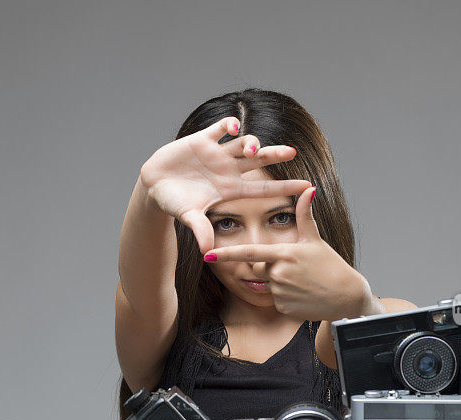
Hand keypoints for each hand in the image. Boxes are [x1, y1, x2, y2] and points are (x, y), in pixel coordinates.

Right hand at [139, 116, 311, 253]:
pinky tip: (234, 127)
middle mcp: (228, 170)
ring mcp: (217, 154)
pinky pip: (221, 128)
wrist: (154, 184)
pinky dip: (229, 125)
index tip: (306, 185)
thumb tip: (207, 252)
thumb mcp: (188, 216)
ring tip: (253, 148)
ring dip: (252, 143)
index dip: (284, 187)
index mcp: (230, 189)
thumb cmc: (173, 202)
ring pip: (243, 144)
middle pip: (259, 161)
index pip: (262, 188)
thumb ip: (200, 230)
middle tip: (292, 152)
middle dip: (275, 155)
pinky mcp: (202, 140)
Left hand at [205, 186, 373, 321]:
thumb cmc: (331, 265)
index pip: (249, 253)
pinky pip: (275, 300)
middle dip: (269, 267)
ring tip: (302, 282)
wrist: (346, 296)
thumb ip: (304, 215)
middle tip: (294, 269)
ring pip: (267, 285)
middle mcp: (278, 273)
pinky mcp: (283, 307)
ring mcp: (280, 292)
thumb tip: (309, 189)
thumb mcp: (315, 240)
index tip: (207, 255)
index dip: (227, 254)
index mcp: (284, 253)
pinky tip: (302, 295)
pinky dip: (286, 298)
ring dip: (279, 283)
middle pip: (258, 269)